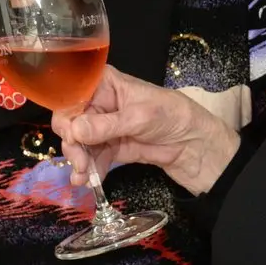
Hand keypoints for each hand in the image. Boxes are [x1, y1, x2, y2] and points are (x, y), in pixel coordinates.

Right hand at [53, 66, 239, 195]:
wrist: (198, 146)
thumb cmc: (173, 117)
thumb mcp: (140, 117)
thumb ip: (106, 125)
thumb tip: (74, 131)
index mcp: (106, 83)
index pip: (74, 94)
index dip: (67, 114)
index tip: (70, 135)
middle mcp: (102, 102)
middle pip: (73, 121)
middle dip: (73, 143)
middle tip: (80, 163)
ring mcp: (106, 126)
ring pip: (80, 142)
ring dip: (79, 159)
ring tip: (83, 177)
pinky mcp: (114, 147)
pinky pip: (94, 157)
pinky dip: (89, 169)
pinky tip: (88, 181)